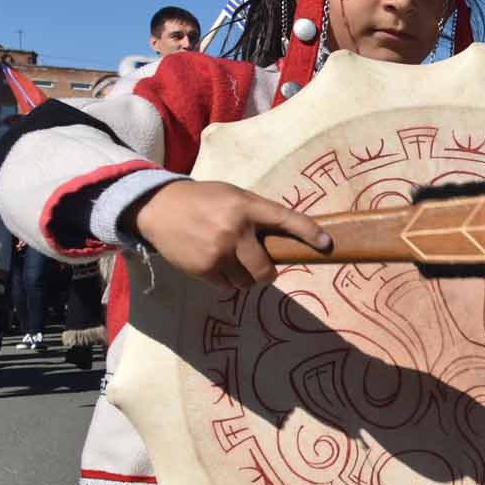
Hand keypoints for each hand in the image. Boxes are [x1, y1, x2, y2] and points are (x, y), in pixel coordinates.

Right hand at [125, 180, 330, 290]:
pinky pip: (228, 287)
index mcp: (246, 206)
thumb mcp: (233, 196)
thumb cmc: (204, 201)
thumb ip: (257, 214)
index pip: (285, 219)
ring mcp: (218, 251)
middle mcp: (234, 230)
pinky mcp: (203, 268)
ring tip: (231, 261)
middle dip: (267, 273)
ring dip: (244, 277)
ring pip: (247, 282)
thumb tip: (287, 238)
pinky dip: (226, 281)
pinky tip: (215, 264)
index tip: (326, 245)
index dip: (308, 232)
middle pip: (266, 269)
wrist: (158, 208)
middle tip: (262, 268)